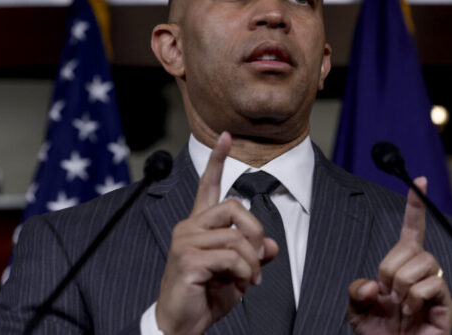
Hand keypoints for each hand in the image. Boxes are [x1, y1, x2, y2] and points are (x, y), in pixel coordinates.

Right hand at [156, 132, 277, 334]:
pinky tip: (242, 286)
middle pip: (234, 206)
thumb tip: (270, 245)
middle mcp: (188, 227)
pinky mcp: (187, 259)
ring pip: (236, 235)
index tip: (226, 136)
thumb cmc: (204, 297)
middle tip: (259, 259)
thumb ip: (252, 255)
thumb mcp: (237, 274)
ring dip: (252, 262)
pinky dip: (245, 272)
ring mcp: (185, 241)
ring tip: (251, 280)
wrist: (180, 325)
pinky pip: (231, 257)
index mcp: (198, 226)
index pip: (207, 185)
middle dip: (255, 231)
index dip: (217, 160)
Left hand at [347, 177, 451, 334]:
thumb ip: (356, 290)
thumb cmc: (378, 334)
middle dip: (391, 268)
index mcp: (402, 268)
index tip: (419, 180)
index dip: (415, 207)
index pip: (412, 231)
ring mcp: (436, 289)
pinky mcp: (447, 305)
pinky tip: (410, 312)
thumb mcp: (356, 308)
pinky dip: (415, 297)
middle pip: (413, 249)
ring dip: (403, 284)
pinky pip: (433, 284)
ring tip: (400, 305)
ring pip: (424, 263)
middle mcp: (423, 273)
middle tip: (387, 293)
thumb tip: (371, 284)